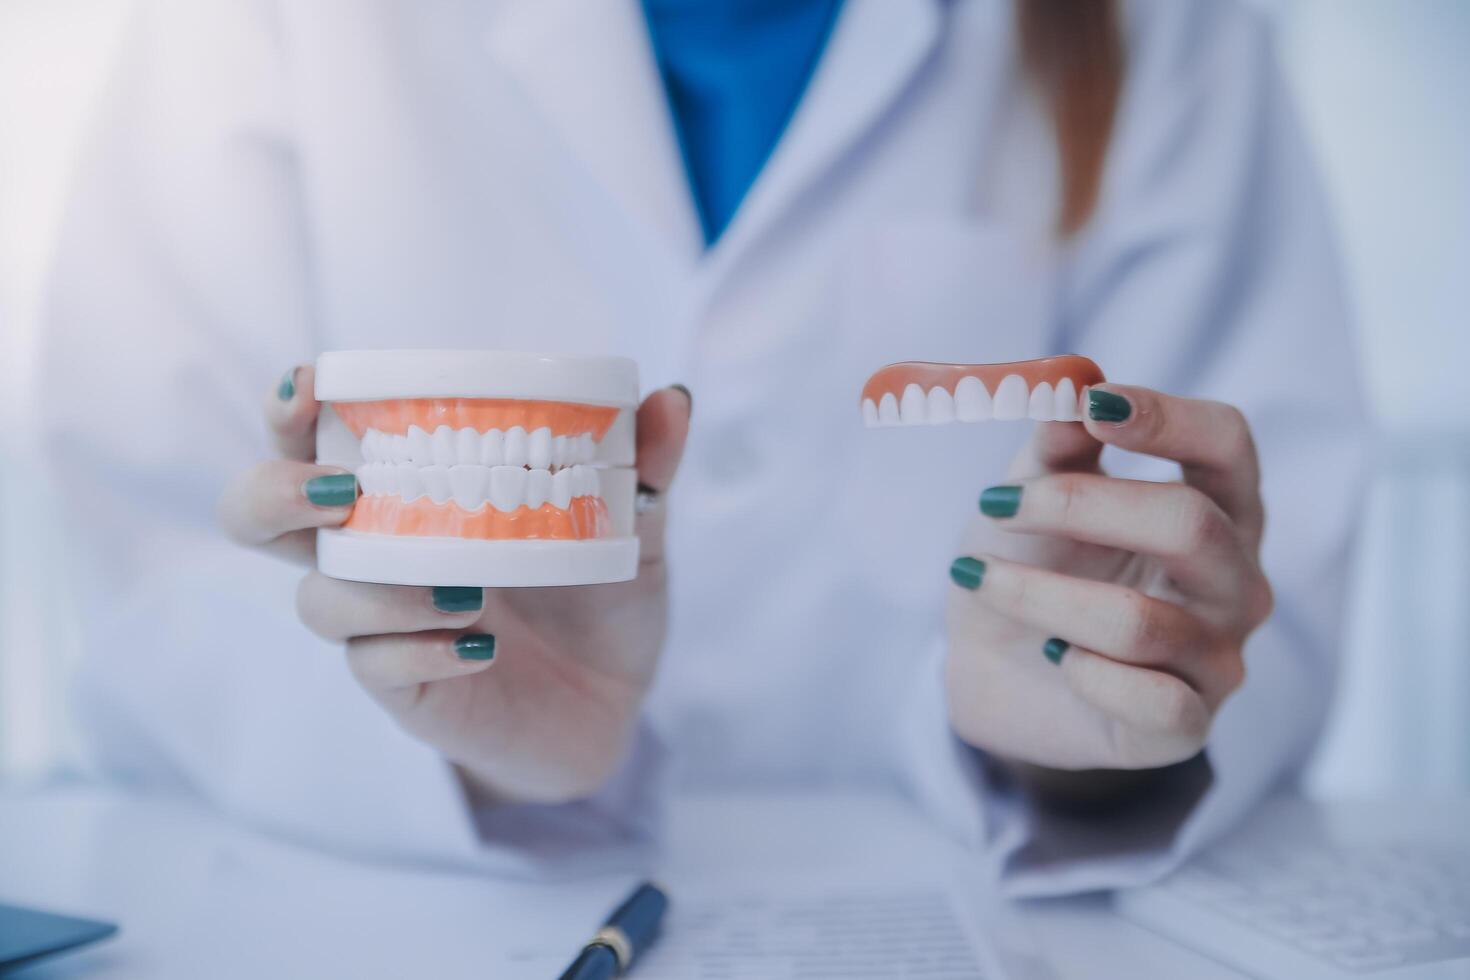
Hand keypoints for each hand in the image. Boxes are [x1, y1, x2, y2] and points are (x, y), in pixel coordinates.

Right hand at [219, 365, 691, 804]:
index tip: (308, 385)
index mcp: (410, 492)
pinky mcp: (405, 689)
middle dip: (273, 493)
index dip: (290, 408)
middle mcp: (375, 553)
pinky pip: (377, 669)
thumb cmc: (598, 596)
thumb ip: (643, 469)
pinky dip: (422, 651)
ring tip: (467, 587)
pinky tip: (482, 642)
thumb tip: (670, 400)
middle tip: (343, 489)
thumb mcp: (631, 528)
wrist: (614, 702)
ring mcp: (382, 625)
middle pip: (259, 518)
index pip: (316, 438)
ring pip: (318, 600)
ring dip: (376, 587)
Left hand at [946, 385, 1272, 773]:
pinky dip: (1082, 672)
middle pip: (1192, 524)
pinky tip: (1049, 655)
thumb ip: (1056, 445)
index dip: (1167, 417)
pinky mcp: (1182, 727)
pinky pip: (1150, 700)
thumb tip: (1069, 386)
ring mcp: (1218, 659)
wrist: (992, 667)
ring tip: (977, 576)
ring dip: (1039, 595)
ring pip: (1142, 620)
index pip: (1228, 445)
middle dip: (1080, 507)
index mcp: (1216, 508)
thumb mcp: (1031, 494)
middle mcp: (1235, 581)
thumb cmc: (1031, 563)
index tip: (1093, 406)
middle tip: (995, 504)